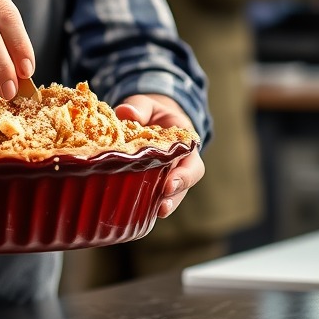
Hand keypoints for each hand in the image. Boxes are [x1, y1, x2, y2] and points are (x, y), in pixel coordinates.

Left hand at [114, 94, 204, 218]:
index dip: (183, 176)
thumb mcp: (147, 103)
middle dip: (174, 197)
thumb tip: (126, 113)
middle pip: (183, 185)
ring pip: (170, 195)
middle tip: (161, 206)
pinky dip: (146, 205)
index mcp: (185, 143)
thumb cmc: (150, 111)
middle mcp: (180, 163)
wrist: (148, 118)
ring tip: (152, 214)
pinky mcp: (152, 182)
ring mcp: (167, 175)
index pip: (192, 164)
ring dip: (162, 205)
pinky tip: (136, 214)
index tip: (169, 183)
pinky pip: (153, 196)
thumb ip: (139, 106)